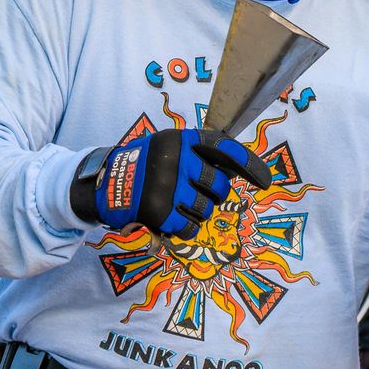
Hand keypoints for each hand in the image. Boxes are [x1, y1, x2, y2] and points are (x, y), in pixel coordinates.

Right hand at [71, 128, 274, 237]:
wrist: (102, 185)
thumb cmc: (144, 167)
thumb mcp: (167, 147)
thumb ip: (198, 154)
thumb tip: (238, 172)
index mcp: (180, 140)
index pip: (223, 148)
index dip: (249, 164)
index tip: (266, 181)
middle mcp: (175, 160)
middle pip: (220, 186)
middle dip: (215, 195)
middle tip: (197, 193)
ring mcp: (167, 186)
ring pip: (207, 210)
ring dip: (197, 212)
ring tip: (177, 204)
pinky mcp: (158, 211)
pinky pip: (190, 227)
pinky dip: (185, 228)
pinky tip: (170, 219)